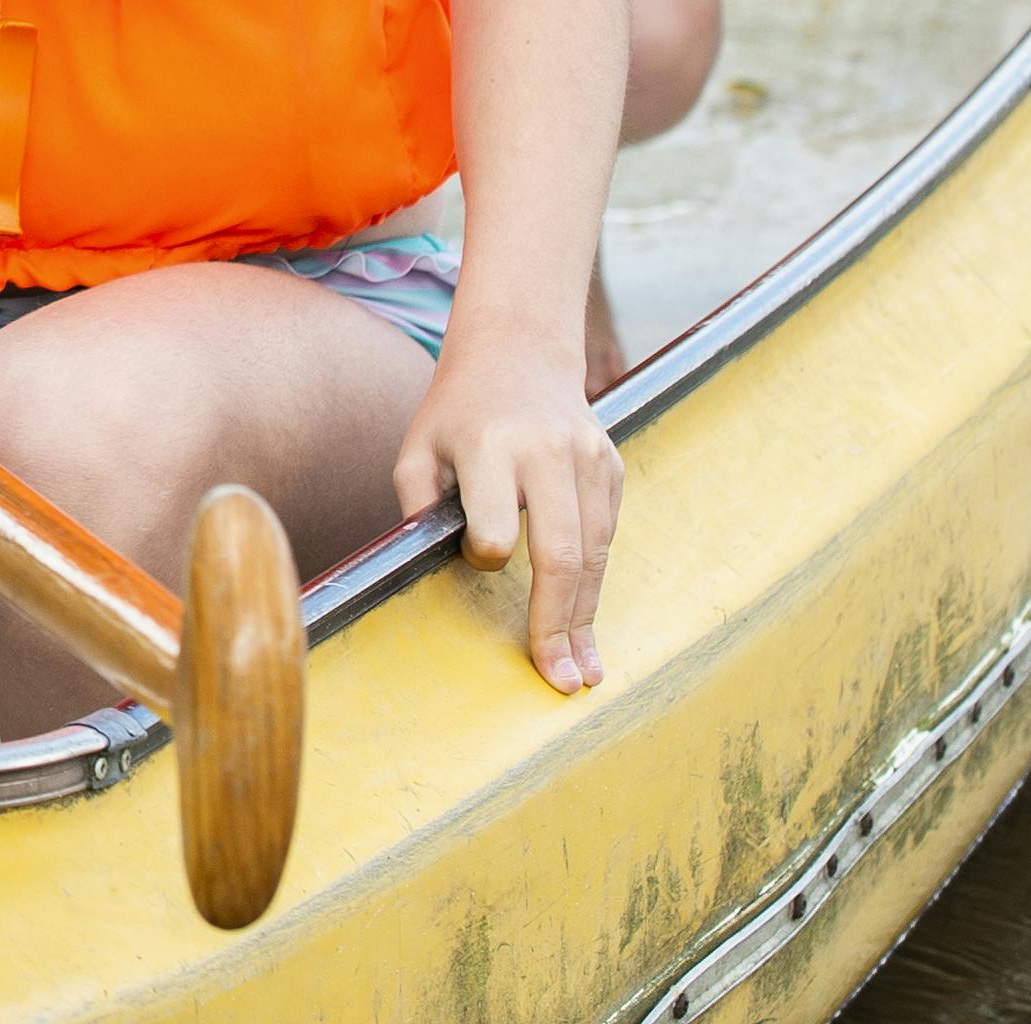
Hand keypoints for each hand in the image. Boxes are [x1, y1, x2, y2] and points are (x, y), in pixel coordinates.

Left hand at [396, 327, 623, 694]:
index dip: (484, 557)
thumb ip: (418, 506)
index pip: (496, 531)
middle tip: (560, 679)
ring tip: (583, 668)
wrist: (517, 350)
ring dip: (588, 616)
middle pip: (562, 555)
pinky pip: (607, 534)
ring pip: (595, 553)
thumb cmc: (456, 410)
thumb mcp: (419, 447)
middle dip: (558, 623)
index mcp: (490, 447)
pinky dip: (597, 579)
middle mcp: (547, 452)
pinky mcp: (612, 465)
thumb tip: (426, 570)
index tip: (476, 559)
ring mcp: (589, 458)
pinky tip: (586, 618)